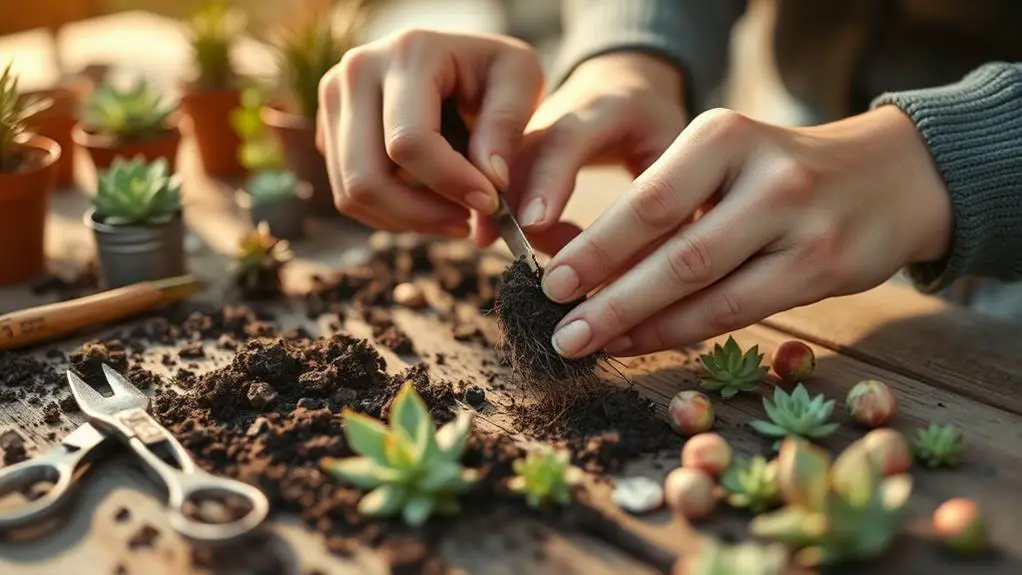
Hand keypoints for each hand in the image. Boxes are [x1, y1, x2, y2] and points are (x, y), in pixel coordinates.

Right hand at [315, 30, 542, 236]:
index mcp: (407, 53)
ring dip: (407, 220)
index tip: (491, 202)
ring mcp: (333, 101)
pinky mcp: (328, 129)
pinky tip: (428, 205)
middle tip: (468, 222)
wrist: (461, 60)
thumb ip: (507, 126)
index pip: (410, 142)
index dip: (451, 183)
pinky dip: (390, 214)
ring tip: (453, 216)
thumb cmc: (495, 71)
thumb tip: (489, 181)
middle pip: (368, 178)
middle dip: (423, 215)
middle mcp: (357, 71)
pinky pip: (347, 194)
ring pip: (352, 194)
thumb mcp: (521, 79)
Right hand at [474, 52, 687, 253]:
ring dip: (518, 230)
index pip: (566, 140)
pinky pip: (498, 190)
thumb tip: (647, 271)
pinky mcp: (512, 152)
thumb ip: (661, 202)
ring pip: (501, 181)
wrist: (621, 83)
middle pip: (519, 163)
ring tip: (559, 264)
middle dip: (516, 217)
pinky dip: (511, 226)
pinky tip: (546, 249)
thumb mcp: (669, 151)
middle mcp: (552, 115)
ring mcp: (526, 132)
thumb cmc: (650, 122)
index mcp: (601, 107)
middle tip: (545, 271)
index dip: (548, 180)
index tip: (535, 223)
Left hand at [541, 106, 952, 357]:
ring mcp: (800, 224)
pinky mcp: (823, 268)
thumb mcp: (723, 163)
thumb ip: (667, 205)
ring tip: (588, 344)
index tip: (551, 283)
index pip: (647, 202)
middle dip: (608, 296)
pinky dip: (681, 331)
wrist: (889, 175)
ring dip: (638, 323)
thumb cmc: (779, 174)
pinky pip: (737, 311)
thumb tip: (587, 267)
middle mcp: (764, 174)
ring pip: (704, 287)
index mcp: (723, 135)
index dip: (596, 249)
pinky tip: (642, 342)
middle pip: (672, 248)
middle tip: (560, 329)